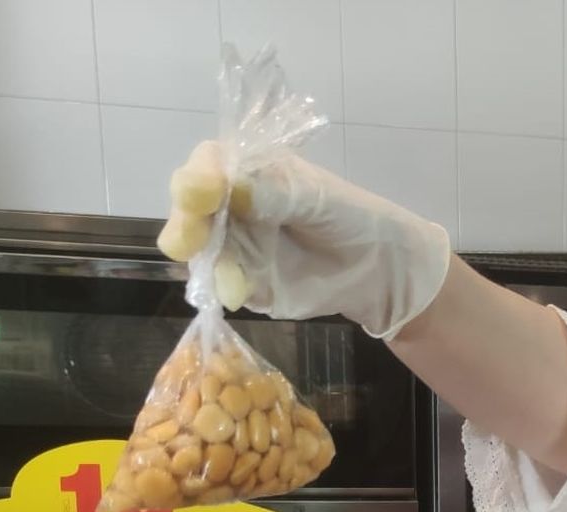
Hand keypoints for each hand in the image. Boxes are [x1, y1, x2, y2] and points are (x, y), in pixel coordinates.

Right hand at [159, 141, 450, 339]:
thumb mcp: (316, 197)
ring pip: (200, 248)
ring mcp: (234, 243)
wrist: (381, 270)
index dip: (197, 178)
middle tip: (185, 242)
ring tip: (229, 276)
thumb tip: (227, 187)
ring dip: (206, 262)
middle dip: (187, 223)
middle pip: (191, 207)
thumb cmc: (352, 218)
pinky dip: (226, 287)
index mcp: (248, 169)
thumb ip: (272, 193)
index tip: (197, 194)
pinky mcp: (244, 280)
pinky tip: (239, 292)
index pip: (208, 164)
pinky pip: (223, 283)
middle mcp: (231, 203)